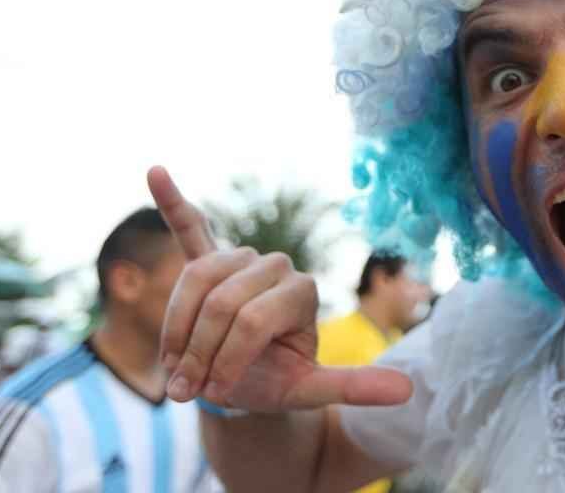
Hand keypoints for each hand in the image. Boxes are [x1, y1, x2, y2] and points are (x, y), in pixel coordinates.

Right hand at [148, 166, 412, 411]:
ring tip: (174, 364)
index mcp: (303, 291)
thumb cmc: (277, 381)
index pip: (251, 321)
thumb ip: (354, 386)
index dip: (225, 361)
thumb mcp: (314, 389)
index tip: (216, 393)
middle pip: (221, 304)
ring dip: (176, 328)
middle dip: (198, 353)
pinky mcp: (210, 258)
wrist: (247, 377)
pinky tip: (156, 171)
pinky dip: (173, 200)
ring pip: (194, 282)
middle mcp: (275, 265)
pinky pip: (191, 228)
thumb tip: (408, 389)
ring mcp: (241, 260)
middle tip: (187, 387)